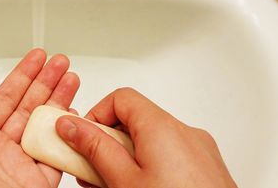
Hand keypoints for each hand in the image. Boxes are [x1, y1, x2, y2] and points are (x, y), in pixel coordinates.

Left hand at [0, 49, 79, 187]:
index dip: (23, 74)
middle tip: (61, 63)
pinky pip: (58, 159)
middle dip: (47, 82)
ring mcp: (18, 167)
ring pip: (46, 128)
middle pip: (30, 107)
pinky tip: (76, 118)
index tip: (38, 58)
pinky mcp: (35, 185)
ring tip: (73, 78)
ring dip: (61, 101)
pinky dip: (70, 140)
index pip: (5, 96)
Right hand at [56, 88, 237, 187]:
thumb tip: (73, 127)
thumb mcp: (123, 181)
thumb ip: (95, 148)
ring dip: (125, 158)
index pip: (120, 98)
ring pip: (150, 141)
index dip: (96, 115)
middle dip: (107, 143)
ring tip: (111, 183)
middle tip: (92, 168)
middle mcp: (184, 132)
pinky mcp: (205, 167)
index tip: (82, 138)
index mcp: (162, 127)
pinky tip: (137, 187)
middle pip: (134, 121)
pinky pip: (168, 155)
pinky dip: (147, 166)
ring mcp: (198, 150)